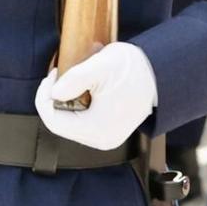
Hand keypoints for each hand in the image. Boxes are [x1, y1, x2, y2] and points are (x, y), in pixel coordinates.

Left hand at [34, 42, 157, 149]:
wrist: (162, 74)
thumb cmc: (136, 69)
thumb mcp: (102, 65)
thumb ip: (75, 79)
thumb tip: (54, 92)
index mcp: (97, 129)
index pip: (53, 121)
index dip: (44, 97)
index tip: (52, 76)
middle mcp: (101, 140)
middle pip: (61, 123)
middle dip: (55, 98)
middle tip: (60, 74)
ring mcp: (106, 137)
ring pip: (71, 123)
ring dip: (67, 101)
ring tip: (74, 78)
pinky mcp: (110, 131)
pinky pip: (84, 122)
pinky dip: (78, 105)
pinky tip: (85, 88)